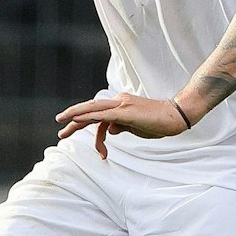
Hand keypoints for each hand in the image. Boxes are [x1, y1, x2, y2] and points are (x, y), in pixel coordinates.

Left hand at [56, 93, 188, 159]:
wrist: (176, 115)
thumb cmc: (159, 122)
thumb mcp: (136, 127)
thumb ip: (122, 127)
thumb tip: (110, 129)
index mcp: (121, 105)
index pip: (99, 115)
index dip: (86, 124)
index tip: (77, 134)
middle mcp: (118, 101)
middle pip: (90, 110)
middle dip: (73, 118)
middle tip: (59, 128)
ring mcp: (121, 105)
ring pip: (92, 109)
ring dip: (75, 117)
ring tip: (62, 125)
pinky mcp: (125, 111)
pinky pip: (102, 114)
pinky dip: (88, 116)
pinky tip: (76, 120)